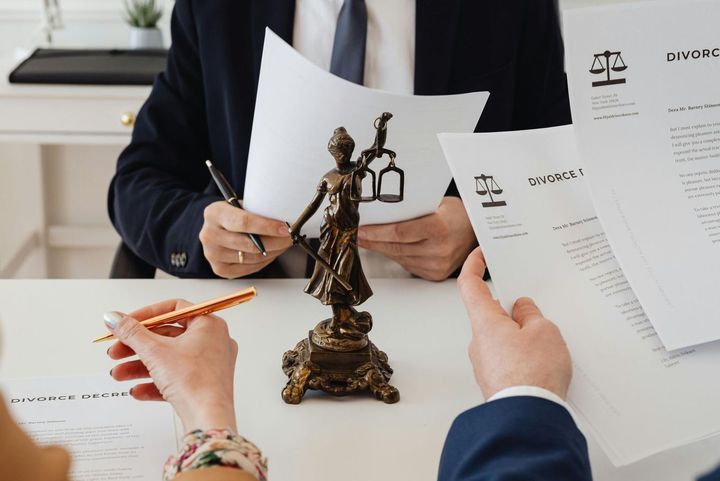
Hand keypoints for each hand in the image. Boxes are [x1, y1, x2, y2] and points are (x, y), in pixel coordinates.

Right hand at [104, 300, 237, 431]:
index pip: (174, 309)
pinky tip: (136, 390)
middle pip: (168, 336)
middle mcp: (214, 341)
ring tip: (118, 374)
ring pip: (169, 359)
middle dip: (137, 346)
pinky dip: (156, 382)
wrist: (208, 418)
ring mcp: (211, 364)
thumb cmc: (194, 381)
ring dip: (140, 366)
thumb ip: (131, 332)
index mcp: (209, 325)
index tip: (126, 323)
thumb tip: (114, 318)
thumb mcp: (155, 352)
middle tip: (116, 351)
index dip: (146, 315)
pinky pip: (177, 378)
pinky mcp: (205, 384)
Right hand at [200, 201, 291, 277]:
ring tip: (282, 244)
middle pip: (250, 244)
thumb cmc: (233, 215)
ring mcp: (212, 254)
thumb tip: (284, 222)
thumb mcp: (241, 206)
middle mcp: (209, 234)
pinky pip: (250, 268)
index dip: (268, 227)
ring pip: (252, 258)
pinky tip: (271, 252)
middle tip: (290, 237)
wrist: (217, 227)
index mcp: (214, 213)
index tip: (285, 229)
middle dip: (276, 241)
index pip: (244, 222)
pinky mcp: (220, 269)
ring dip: (273, 251)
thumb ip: (258, 212)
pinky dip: (264, 261)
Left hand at [358, 196, 476, 280]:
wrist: (476, 232)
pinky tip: (386, 248)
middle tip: (357, 234)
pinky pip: (407, 264)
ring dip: (381, 249)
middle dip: (372, 241)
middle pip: (395, 247)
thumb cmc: (456, 214)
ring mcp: (437, 265)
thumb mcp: (436, 204)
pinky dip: (395, 256)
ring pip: (399, 257)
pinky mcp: (435, 274)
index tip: (360, 229)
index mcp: (440, 228)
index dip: (376, 232)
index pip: (399, 232)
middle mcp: (440, 250)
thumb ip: (411, 210)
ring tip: (367, 240)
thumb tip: (380, 212)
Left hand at [458, 248, 572, 399]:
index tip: (480, 253)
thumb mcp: (543, 332)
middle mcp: (478, 342)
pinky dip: (523, 353)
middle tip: (537, 309)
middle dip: (514, 308)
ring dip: (521, 334)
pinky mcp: (496, 380)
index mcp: (485, 322)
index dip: (473, 265)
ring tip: (548, 341)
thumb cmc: (533, 375)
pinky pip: (508, 357)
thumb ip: (531, 314)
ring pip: (502, 337)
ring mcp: (485, 363)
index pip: (470, 285)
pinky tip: (544, 361)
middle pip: (491, 313)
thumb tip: (522, 310)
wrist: (528, 419)